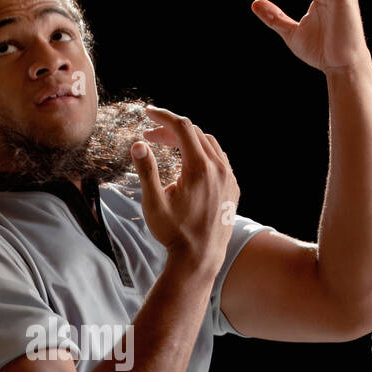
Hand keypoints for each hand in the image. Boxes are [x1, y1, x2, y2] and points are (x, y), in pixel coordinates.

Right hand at [131, 106, 239, 271]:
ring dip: (188, 140)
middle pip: (195, 133)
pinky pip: (219, 160)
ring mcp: (229, 178)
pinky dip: (203, 153)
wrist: (200, 258)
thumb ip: (146, 171)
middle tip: (150, 136)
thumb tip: (138, 144)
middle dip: (171, 130)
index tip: (148, 113)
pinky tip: (189, 163)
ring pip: (210, 144)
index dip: (163, 117)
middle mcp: (219, 169)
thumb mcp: (154, 203)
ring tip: (167, 145)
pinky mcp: (233, 188)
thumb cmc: (174, 233)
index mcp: (200, 168)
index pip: (182, 128)